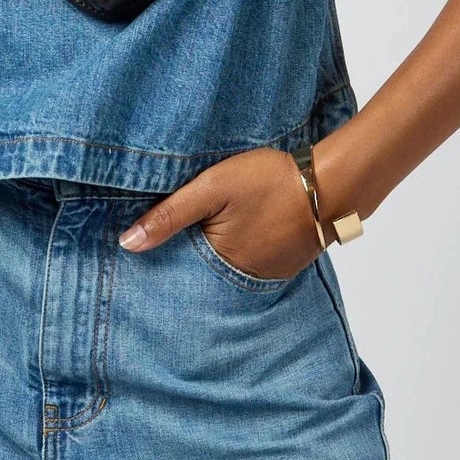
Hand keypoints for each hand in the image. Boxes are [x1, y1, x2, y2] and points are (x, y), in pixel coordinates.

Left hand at [116, 146, 323, 281]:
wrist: (332, 181)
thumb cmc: (269, 180)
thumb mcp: (212, 187)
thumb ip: (170, 214)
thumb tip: (127, 244)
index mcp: (221, 264)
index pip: (181, 267)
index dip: (166, 251)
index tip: (148, 243)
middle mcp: (245, 279)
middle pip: (207, 268)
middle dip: (192, 253)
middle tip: (181, 230)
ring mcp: (269, 273)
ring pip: (231, 264)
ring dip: (221, 249)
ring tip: (213, 226)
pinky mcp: (288, 262)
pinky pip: (255, 259)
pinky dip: (245, 246)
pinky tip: (243, 226)